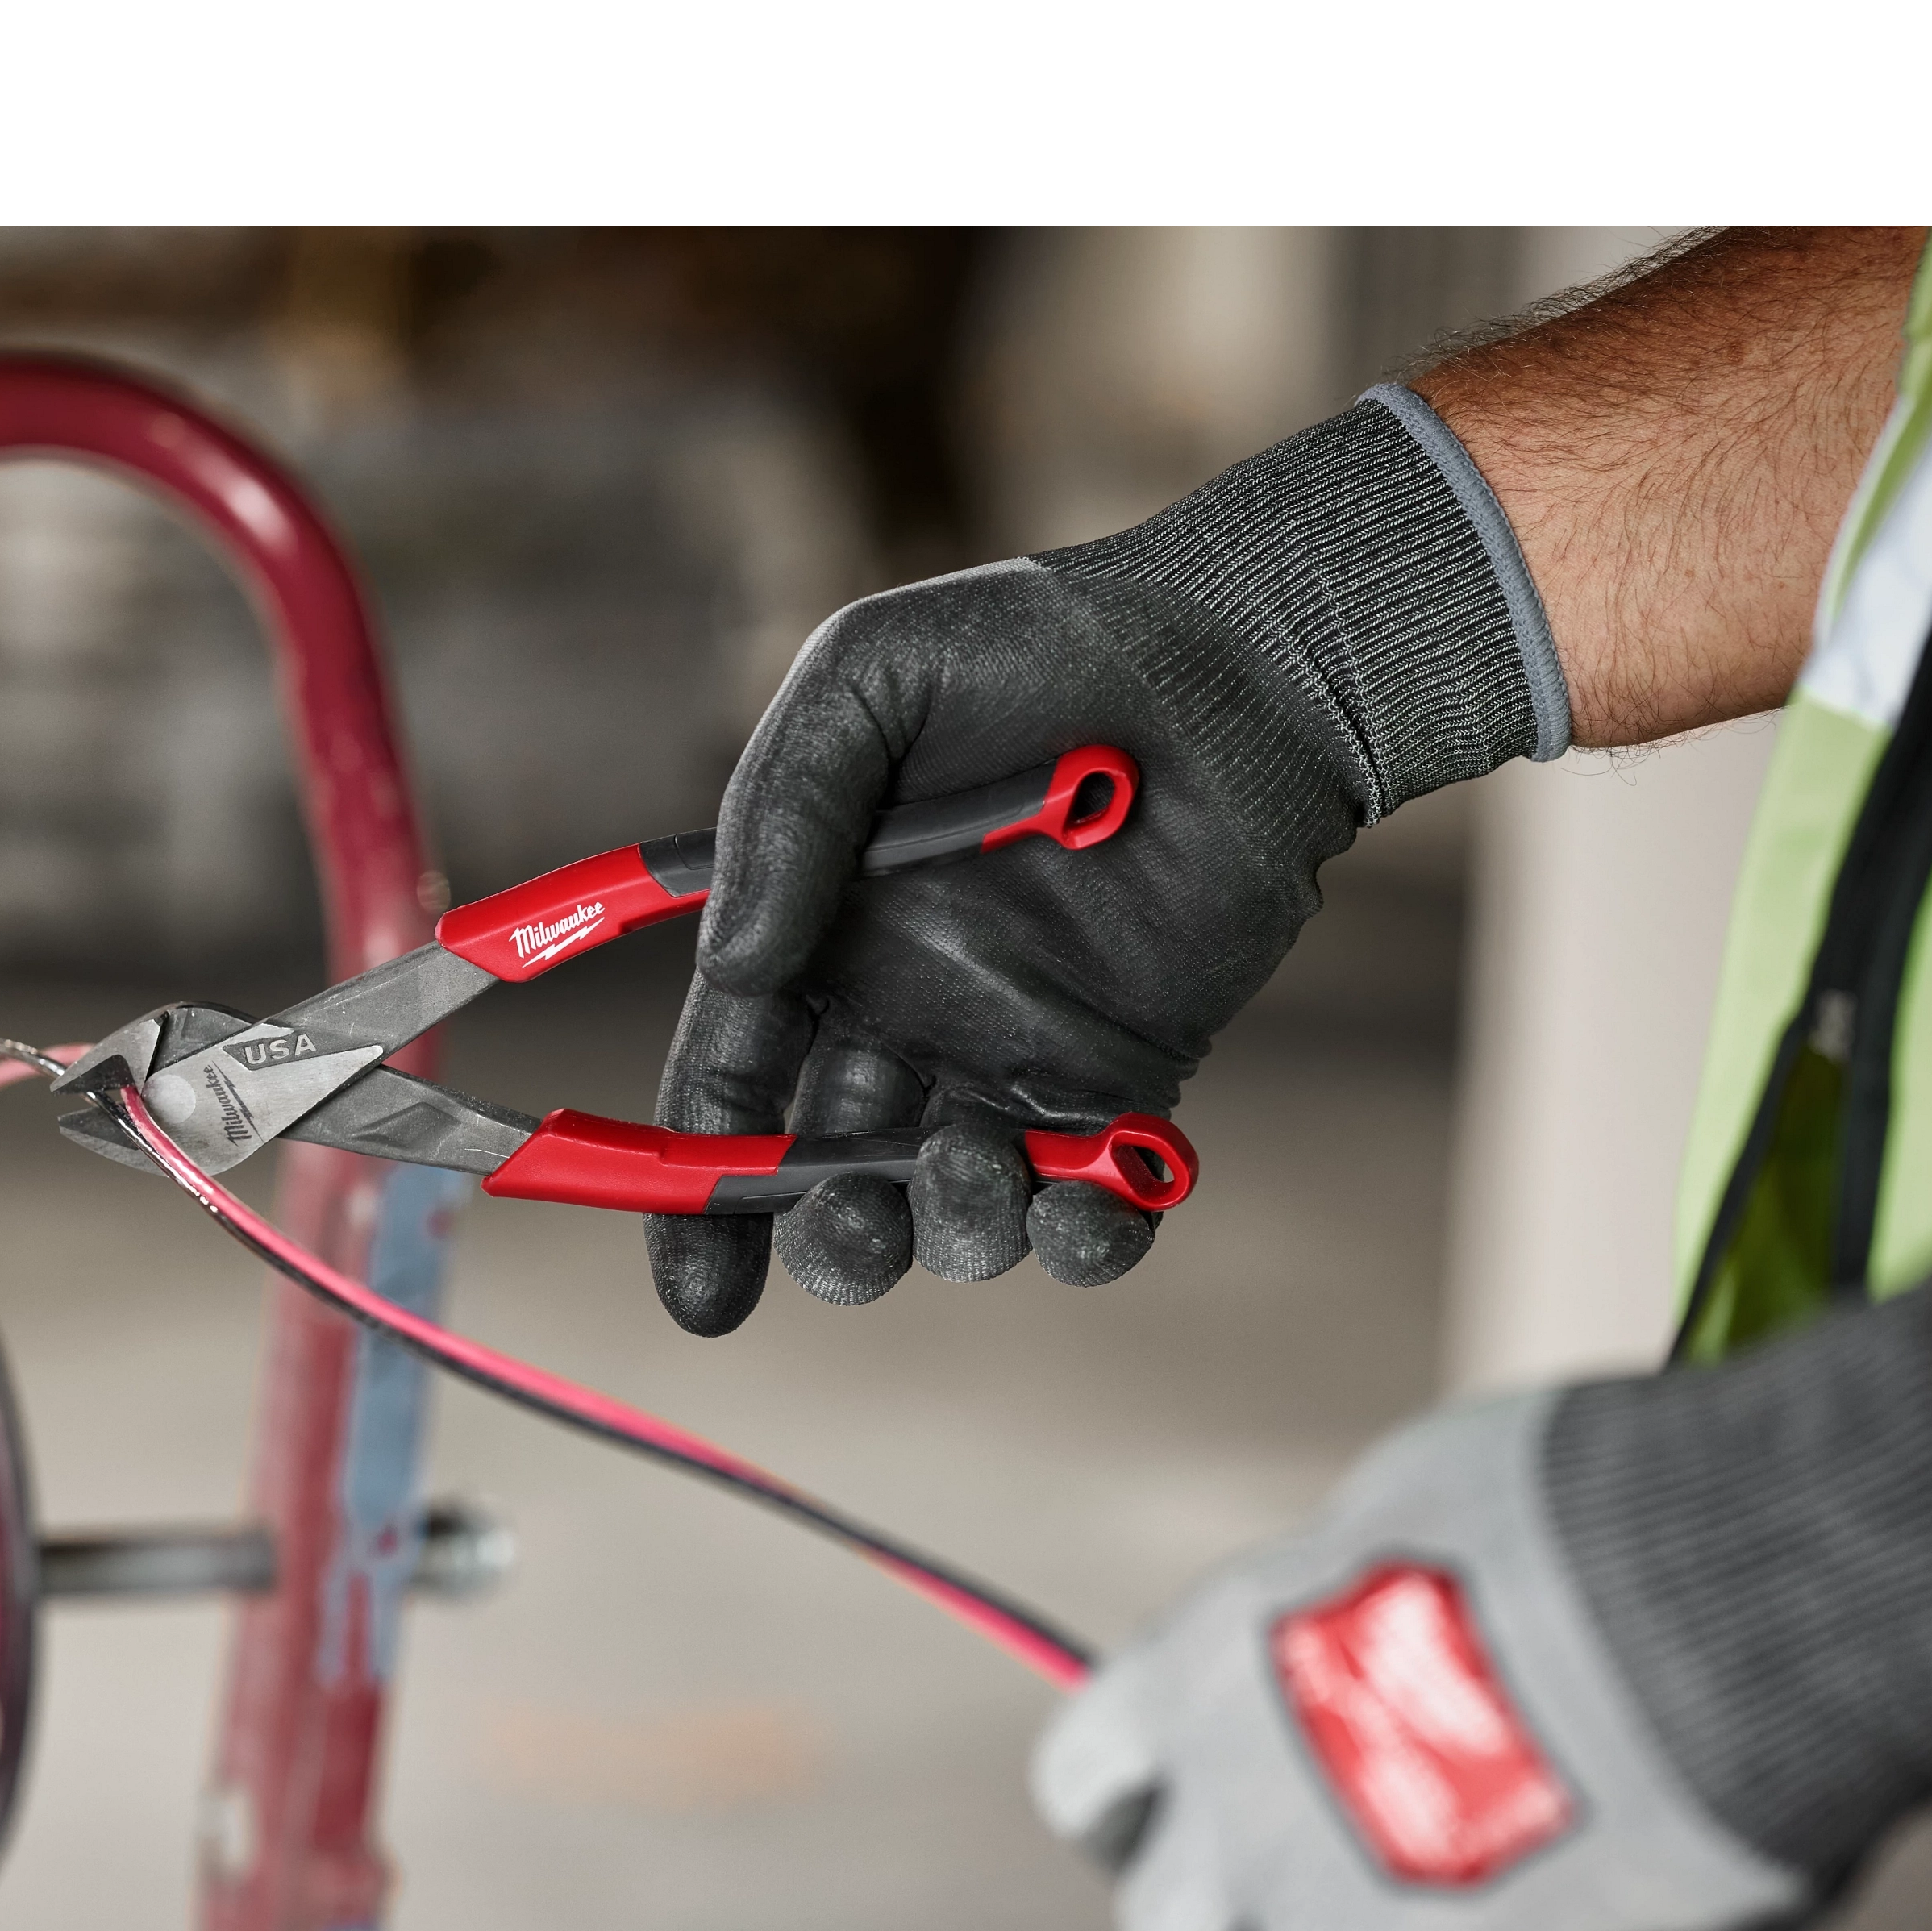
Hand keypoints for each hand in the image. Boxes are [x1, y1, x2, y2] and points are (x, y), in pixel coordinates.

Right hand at [649, 393, 1560, 1332]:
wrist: (1233, 659)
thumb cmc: (1040, 646)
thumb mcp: (867, 681)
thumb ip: (781, 812)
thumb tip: (736, 964)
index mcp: (818, 944)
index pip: (733, 1086)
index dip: (701, 1194)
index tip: (698, 1284)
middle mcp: (903, 1021)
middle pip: (832, 1182)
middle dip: (828, 1241)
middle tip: (850, 1224)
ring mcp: (1015, 1059)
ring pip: (954, 1213)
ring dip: (950, 1229)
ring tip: (973, 1160)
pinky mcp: (1126, 1080)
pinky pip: (1092, 1205)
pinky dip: (1084, 1239)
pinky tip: (1085, 1207)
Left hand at [1030, 1281, 1931, 1930]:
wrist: (1725, 1609)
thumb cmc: (1589, 1512)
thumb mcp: (1407, 1511)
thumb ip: (1344, 1611)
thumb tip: (1355, 1638)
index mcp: (1196, 1678)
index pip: (1088, 1790)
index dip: (1163, 1812)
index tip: (1240, 1807)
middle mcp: (1228, 1823)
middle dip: (1263, 1921)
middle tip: (1383, 1889)